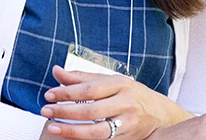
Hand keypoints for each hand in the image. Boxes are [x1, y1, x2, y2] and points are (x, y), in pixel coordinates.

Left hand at [40, 65, 191, 139]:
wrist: (160, 114)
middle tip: (46, 110)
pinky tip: (70, 136)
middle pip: (90, 110)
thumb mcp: (110, 81)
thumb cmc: (131, 93)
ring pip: (96, 130)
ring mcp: (127, 123)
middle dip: (65, 111)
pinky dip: (84, 138)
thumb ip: (82, 78)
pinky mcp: (126, 138)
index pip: (88, 89)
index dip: (67, 92)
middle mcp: (125, 103)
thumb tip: (56, 71)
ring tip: (53, 127)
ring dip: (71, 130)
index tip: (49, 94)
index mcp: (120, 84)